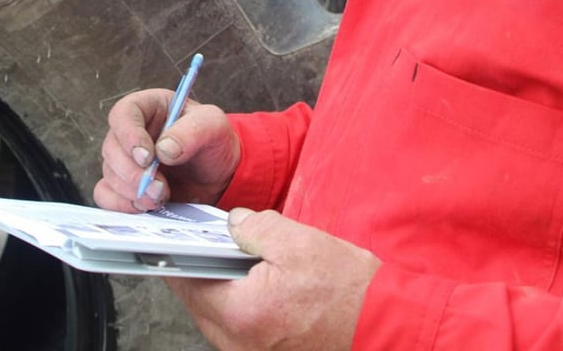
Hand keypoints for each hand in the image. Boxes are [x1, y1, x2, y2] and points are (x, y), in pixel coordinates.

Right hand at [93, 88, 239, 211]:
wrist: (220, 177)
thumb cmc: (214, 143)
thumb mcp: (214, 127)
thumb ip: (192, 131)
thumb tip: (164, 149)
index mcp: (148, 108)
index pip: (123, 114)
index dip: (129, 135)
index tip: (147, 157)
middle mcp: (131, 133)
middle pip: (112, 148)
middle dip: (133, 173)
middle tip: (159, 187)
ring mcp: (125, 160)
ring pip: (110, 174)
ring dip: (133, 191)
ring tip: (161, 197)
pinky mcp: (124, 186)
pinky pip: (106, 195)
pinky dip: (122, 204)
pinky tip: (145, 206)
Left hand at [167, 209, 380, 350]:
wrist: (387, 326)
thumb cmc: (350, 293)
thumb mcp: (299, 242)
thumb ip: (255, 227)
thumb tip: (233, 222)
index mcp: (240, 313)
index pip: (187, 282)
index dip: (180, 254)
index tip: (174, 238)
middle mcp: (239, 343)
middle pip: (198, 302)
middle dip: (201, 271)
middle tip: (210, 244)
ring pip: (217, 317)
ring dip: (221, 289)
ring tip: (238, 262)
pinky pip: (238, 329)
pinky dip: (240, 305)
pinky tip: (256, 285)